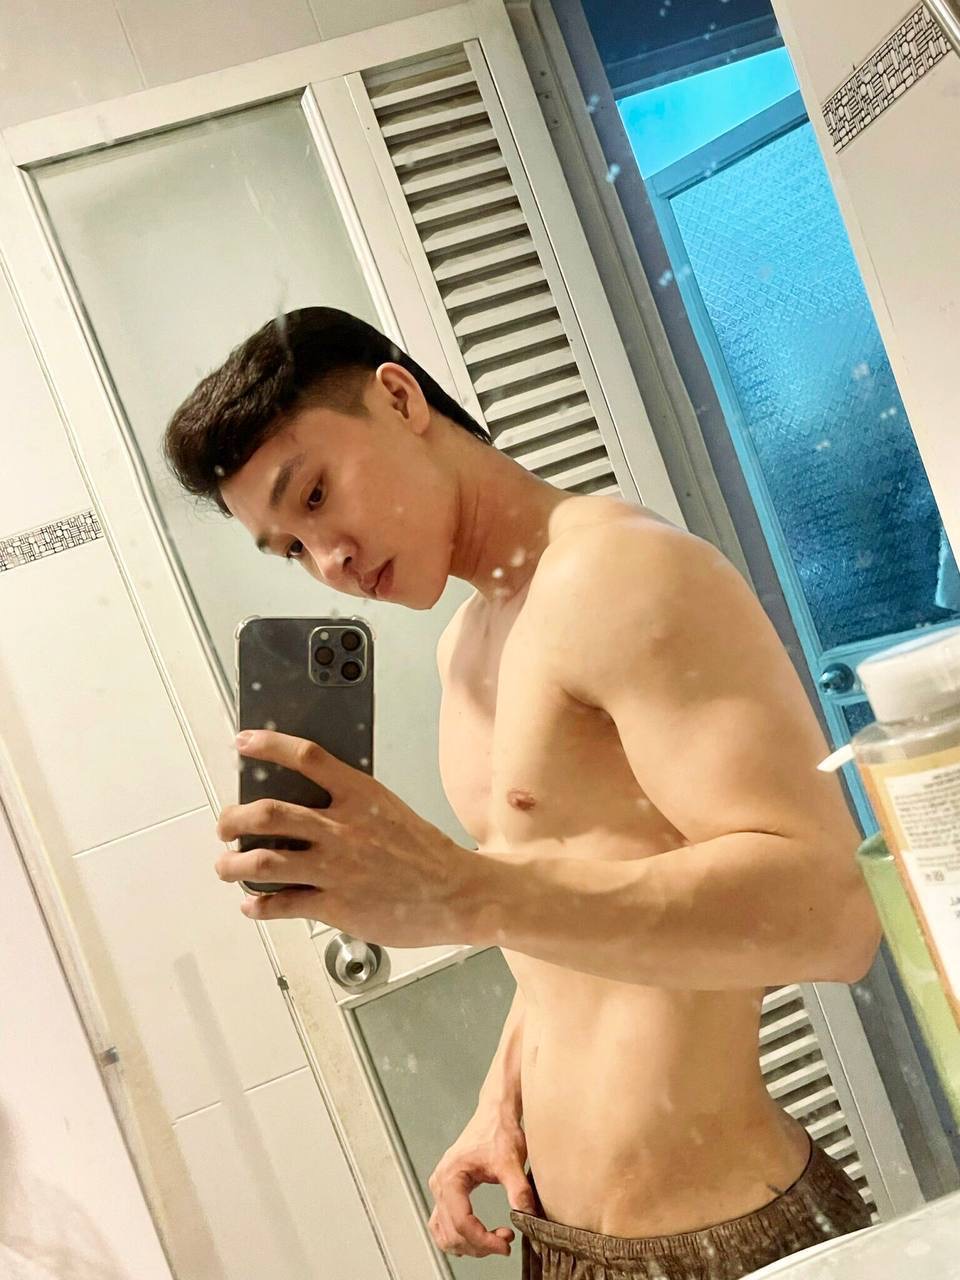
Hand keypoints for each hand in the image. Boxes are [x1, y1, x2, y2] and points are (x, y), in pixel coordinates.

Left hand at [215, 730, 474, 946]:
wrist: (457, 894)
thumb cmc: (425, 853)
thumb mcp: (389, 810)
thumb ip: (350, 804)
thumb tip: (306, 804)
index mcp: (360, 795)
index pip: (306, 758)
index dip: (268, 746)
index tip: (242, 743)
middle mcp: (343, 828)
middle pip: (268, 813)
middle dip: (232, 819)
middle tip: (225, 826)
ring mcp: (337, 868)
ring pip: (263, 861)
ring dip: (232, 864)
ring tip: (225, 866)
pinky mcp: (336, 906)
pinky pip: (282, 903)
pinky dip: (258, 905)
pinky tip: (252, 904)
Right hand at [427, 1110, 535, 1258]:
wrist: (495, 1114)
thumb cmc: (499, 1132)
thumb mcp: (512, 1162)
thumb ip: (518, 1191)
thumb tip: (526, 1218)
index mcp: (451, 1177)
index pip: (462, 1223)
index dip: (483, 1240)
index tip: (506, 1244)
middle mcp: (440, 1184)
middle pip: (451, 1232)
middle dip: (478, 1244)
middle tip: (504, 1243)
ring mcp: (441, 1188)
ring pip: (444, 1233)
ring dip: (467, 1244)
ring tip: (494, 1241)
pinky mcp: (447, 1190)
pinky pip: (444, 1224)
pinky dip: (459, 1236)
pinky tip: (480, 1236)